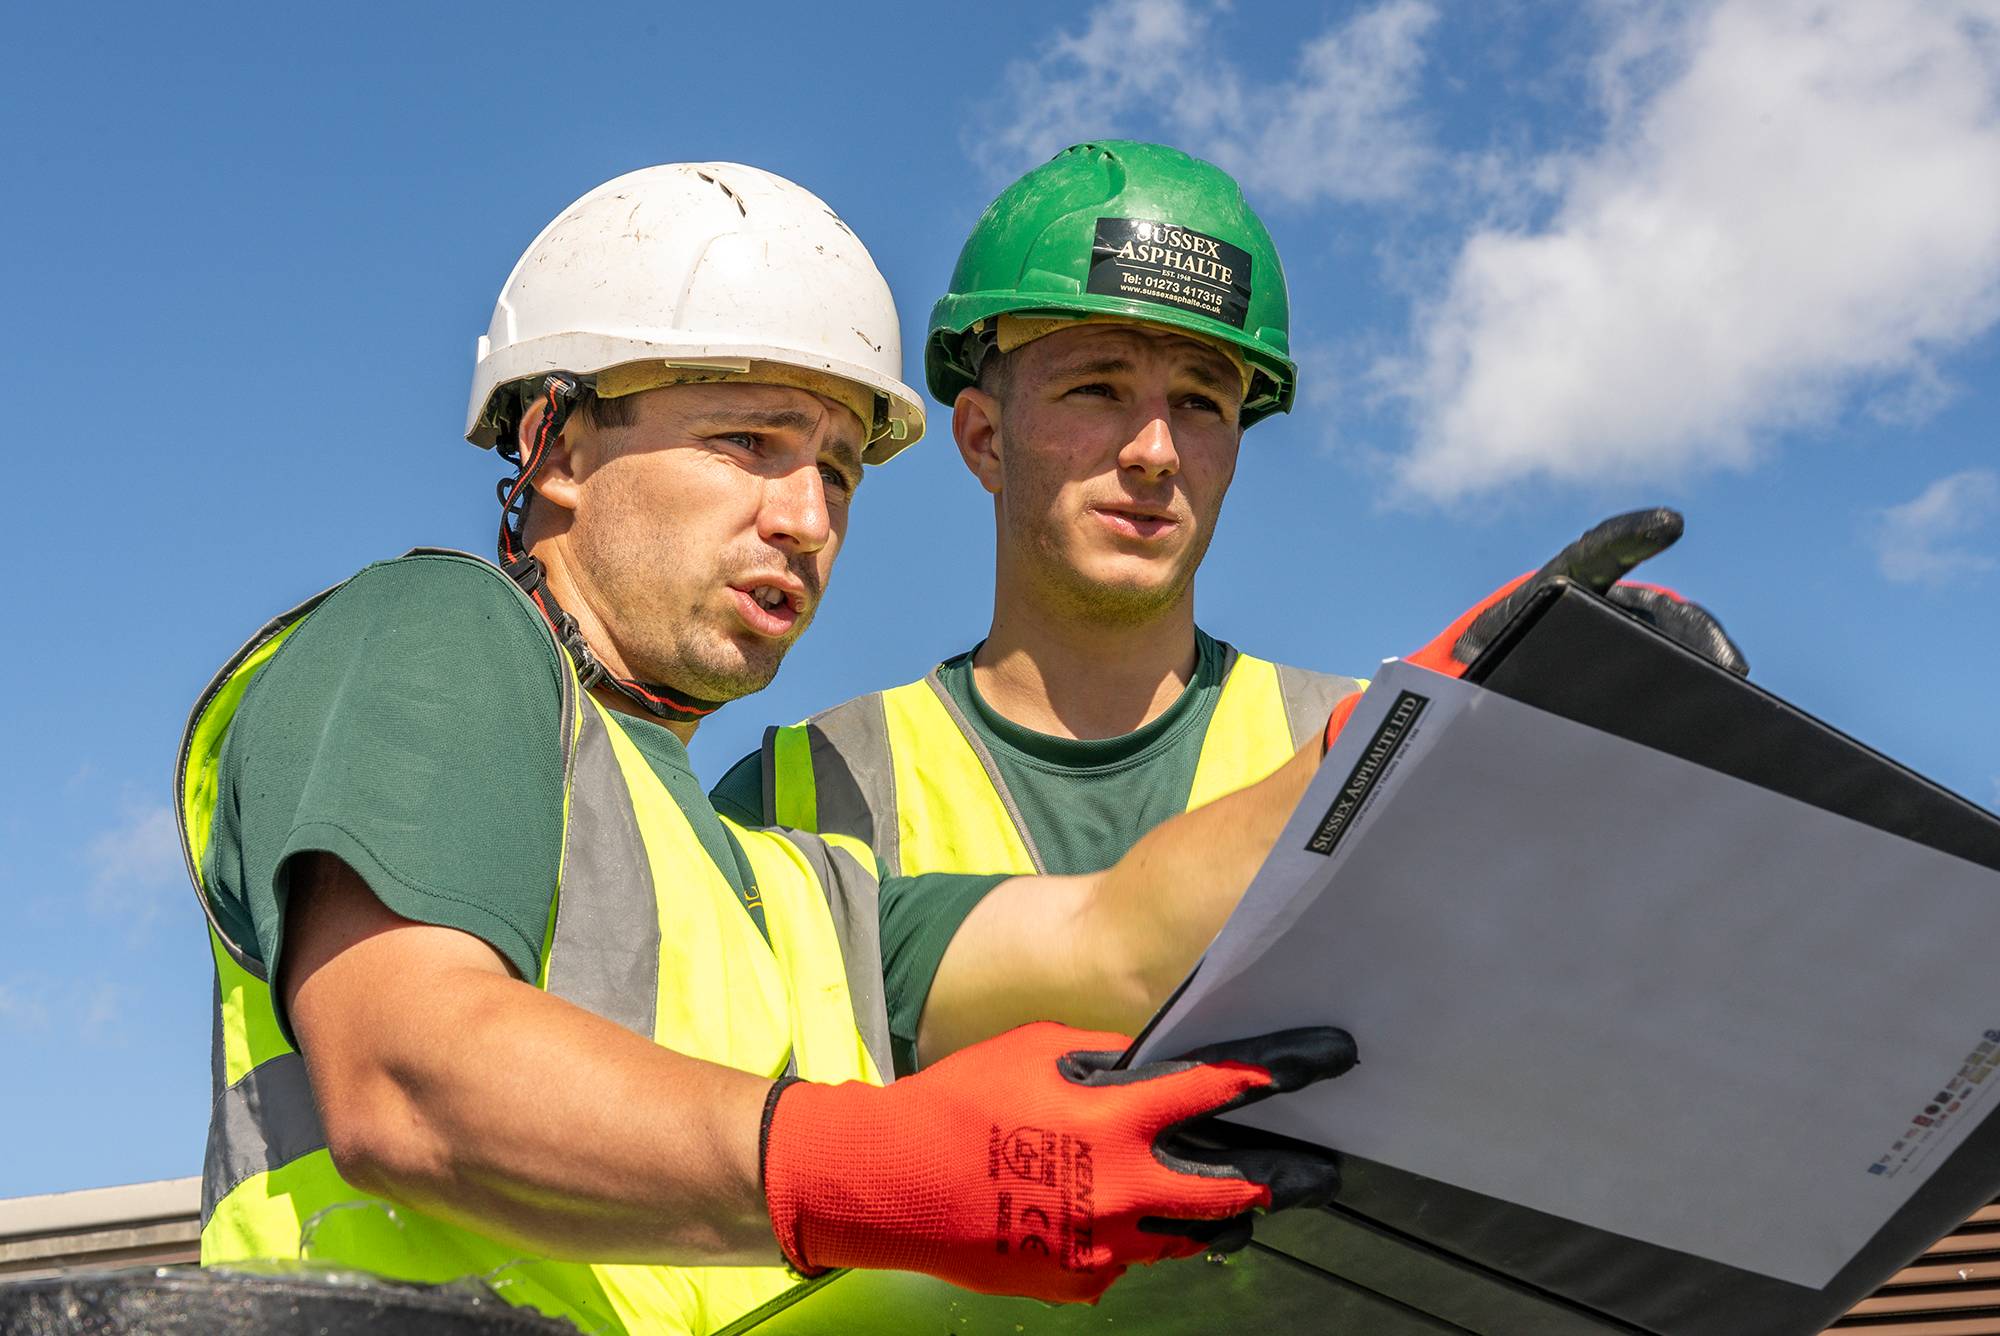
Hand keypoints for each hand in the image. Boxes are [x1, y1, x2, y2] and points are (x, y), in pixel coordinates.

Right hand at [760, 1021, 1354, 1302]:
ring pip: (1192, 1238)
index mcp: (1116, 1118)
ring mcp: (1104, 1247)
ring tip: (1242, 1202)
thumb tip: (1153, 1064)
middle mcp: (1124, 1188)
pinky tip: (1123, 1219)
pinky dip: (1137, 1238)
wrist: (893, 1182)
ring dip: (1221, 1216)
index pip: (1222, 1089)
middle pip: (1234, 1190)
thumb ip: (1107, 1060)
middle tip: (1318, 1170)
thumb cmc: (961, 1100)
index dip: (1283, 1071)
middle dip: (1285, 1177)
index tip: (1327, 1060)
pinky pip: (1131, 1261)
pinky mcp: (1080, 1283)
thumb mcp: (1038, 1049)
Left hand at [1325, 508, 1747, 751]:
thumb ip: (1467, 678)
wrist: (1451, 710)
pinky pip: (1665, 674)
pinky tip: (1721, 728)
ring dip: (1703, 667)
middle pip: (1654, 609)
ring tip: (1732, 697)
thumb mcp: (1452, 679)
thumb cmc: (1449, 689)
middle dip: (1694, 630)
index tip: (1669, 524)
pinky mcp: (1623, 672)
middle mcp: (1587, 607)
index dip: (1629, 538)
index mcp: (1542, 593)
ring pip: (1668, 643)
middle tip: (1728, 667)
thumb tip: (1488, 689)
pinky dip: (1694, 694)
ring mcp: (1612, 638)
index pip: (1593, 555)